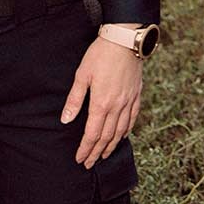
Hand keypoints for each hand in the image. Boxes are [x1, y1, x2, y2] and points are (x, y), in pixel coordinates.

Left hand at [61, 35, 144, 167]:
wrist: (126, 39)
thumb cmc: (101, 54)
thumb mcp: (82, 74)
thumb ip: (75, 99)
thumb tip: (66, 119)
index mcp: (101, 103)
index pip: (92, 134)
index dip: (85, 149)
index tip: (80, 159)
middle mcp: (117, 106)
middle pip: (106, 136)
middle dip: (96, 152)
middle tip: (89, 163)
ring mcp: (129, 101)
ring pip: (121, 130)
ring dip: (111, 145)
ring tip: (104, 154)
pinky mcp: (137, 94)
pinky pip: (133, 118)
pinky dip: (127, 130)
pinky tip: (123, 135)